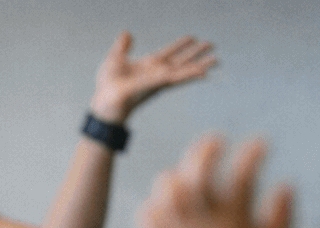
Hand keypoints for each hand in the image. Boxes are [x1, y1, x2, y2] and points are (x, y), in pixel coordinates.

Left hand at [90, 32, 216, 122]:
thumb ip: (122, 46)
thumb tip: (126, 33)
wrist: (103, 102)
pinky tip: (203, 72)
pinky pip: (175, 78)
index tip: (192, 37)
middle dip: (196, 54)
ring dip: (200, 65)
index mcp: (148, 66)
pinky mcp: (156, 85)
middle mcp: (157, 74)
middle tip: (212, 45)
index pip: (168, 53)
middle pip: (181, 62)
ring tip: (216, 60)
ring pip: (183, 71)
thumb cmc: (107, 86)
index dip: (180, 45)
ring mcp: (158, 81)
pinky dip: (189, 75)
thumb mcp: (114, 59)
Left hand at [137, 135, 293, 227]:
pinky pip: (147, 214)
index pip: (244, 173)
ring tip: (187, 177)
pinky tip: (168, 205)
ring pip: (167, 188)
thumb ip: (283, 217)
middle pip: (198, 171)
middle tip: (215, 142)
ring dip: (178, 175)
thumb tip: (287, 186)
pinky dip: (157, 205)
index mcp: (233, 222)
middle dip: (207, 149)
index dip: (254, 152)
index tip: (261, 144)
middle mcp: (202, 224)